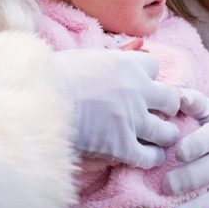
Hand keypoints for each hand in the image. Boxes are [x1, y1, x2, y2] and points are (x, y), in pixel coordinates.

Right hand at [52, 48, 181, 167]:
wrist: (36, 99)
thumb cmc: (51, 75)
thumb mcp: (84, 56)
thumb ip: (108, 57)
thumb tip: (129, 49)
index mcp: (127, 63)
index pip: (155, 67)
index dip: (149, 77)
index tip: (141, 85)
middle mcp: (136, 90)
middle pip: (171, 100)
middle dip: (166, 107)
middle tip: (157, 114)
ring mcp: (131, 119)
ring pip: (167, 132)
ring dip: (164, 135)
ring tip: (156, 138)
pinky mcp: (121, 145)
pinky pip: (150, 157)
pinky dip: (151, 158)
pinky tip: (144, 156)